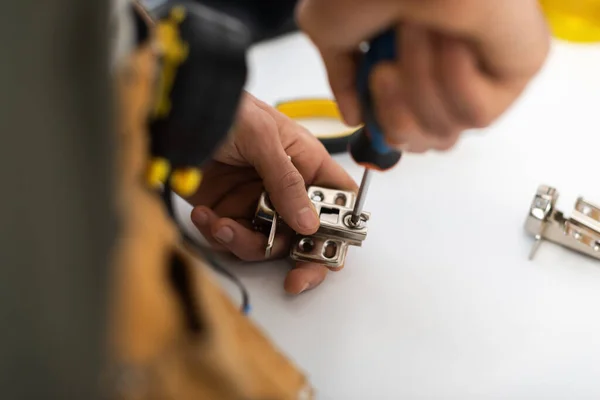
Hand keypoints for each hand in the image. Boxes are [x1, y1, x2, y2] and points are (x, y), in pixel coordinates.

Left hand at [188, 92, 356, 293]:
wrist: (178, 113)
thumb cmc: (229, 110)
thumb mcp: (263, 138)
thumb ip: (287, 182)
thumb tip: (309, 224)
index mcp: (307, 165)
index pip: (338, 200)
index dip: (341, 227)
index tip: (329, 250)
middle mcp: (286, 189)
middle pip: (307, 235)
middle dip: (301, 260)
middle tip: (295, 281)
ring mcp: (257, 203)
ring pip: (266, 244)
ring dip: (244, 242)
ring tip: (221, 225)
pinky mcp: (228, 211)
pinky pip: (231, 239)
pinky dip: (217, 233)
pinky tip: (204, 215)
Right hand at [297, 0, 549, 151]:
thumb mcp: (332, 30)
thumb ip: (343, 80)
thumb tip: (354, 115)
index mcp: (415, 56)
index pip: (411, 128)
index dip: (388, 130)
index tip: (371, 116)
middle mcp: (450, 65)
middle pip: (429, 141)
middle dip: (398, 114)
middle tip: (384, 72)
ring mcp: (485, 67)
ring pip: (450, 129)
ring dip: (422, 83)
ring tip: (416, 35)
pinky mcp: (518, 64)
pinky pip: (479, 114)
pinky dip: (455, 80)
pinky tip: (453, 39)